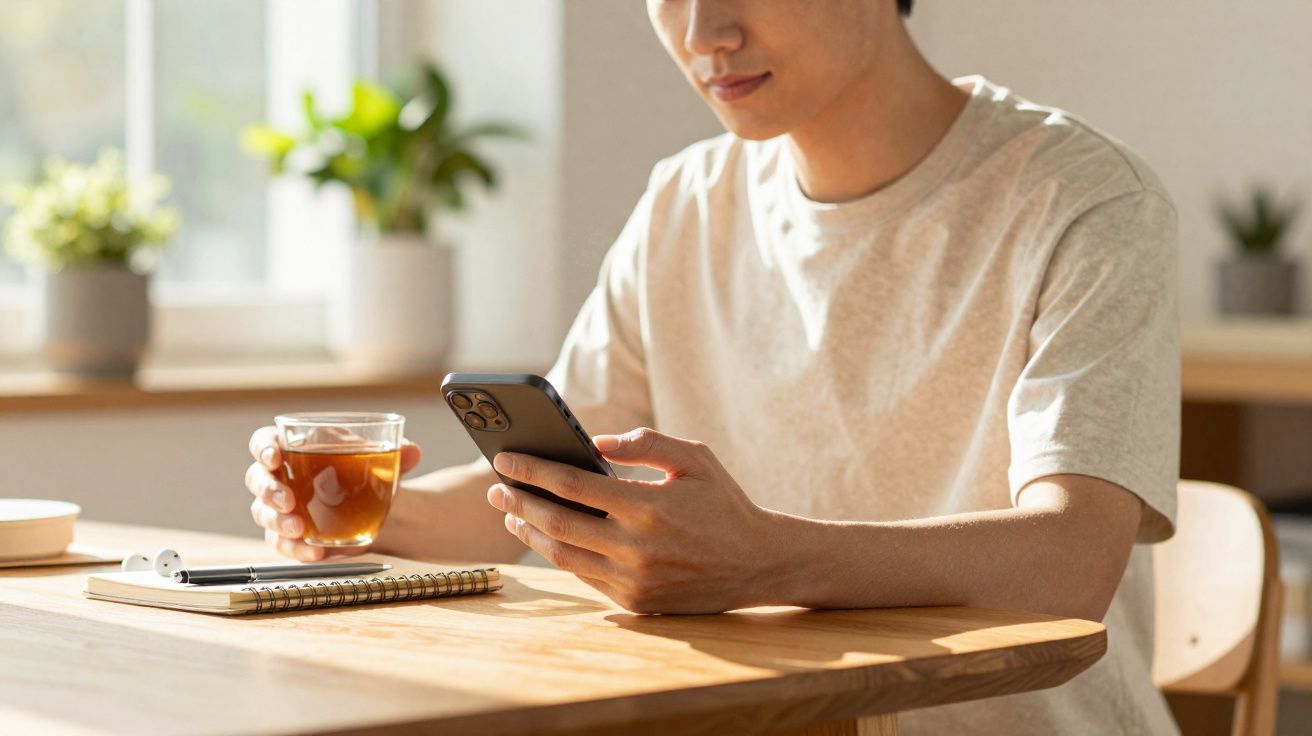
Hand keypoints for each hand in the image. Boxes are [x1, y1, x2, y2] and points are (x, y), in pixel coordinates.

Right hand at [245, 426, 422, 560]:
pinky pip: (282, 543)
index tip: (275, 456)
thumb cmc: (368, 471)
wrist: (379, 505)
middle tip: (287, 499)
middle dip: (268, 489)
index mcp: (294, 446)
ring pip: (263, 513)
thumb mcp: (382, 459)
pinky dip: (295, 549)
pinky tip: (313, 552)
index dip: (263, 447)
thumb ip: (397, 453)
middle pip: (257, 478)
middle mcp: (281, 476)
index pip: (264, 441)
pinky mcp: (290, 535)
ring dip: (277, 521)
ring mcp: (282, 508)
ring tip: (298, 527)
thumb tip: (412, 451)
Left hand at [486, 427, 783, 613]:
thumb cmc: (724, 503)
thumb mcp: (695, 458)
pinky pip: (584, 576)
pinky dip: (559, 554)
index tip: (504, 458)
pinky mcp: (634, 602)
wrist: (759, 564)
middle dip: (519, 502)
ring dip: (531, 532)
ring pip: (563, 555)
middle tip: (496, 488)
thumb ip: (645, 443)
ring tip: (512, 512)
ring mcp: (634, 580)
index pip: (573, 485)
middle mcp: (637, 548)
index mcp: (650, 507)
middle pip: (557, 523)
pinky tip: (546, 536)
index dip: (532, 470)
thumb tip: (594, 441)